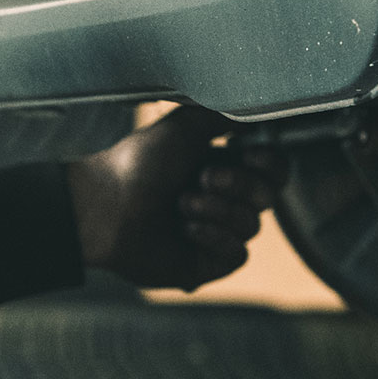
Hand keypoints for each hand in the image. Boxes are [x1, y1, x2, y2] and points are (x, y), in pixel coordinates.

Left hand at [66, 105, 278, 289]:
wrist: (105, 204)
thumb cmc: (138, 162)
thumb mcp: (185, 125)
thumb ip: (225, 115)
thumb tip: (256, 118)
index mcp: (222, 166)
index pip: (273, 169)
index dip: (269, 164)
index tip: (248, 154)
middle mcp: (222, 200)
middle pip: (268, 196)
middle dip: (240, 184)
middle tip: (204, 177)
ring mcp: (215, 233)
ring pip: (252, 225)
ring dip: (217, 210)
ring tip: (182, 204)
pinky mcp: (206, 263)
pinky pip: (237, 254)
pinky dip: (215, 237)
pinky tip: (186, 229)